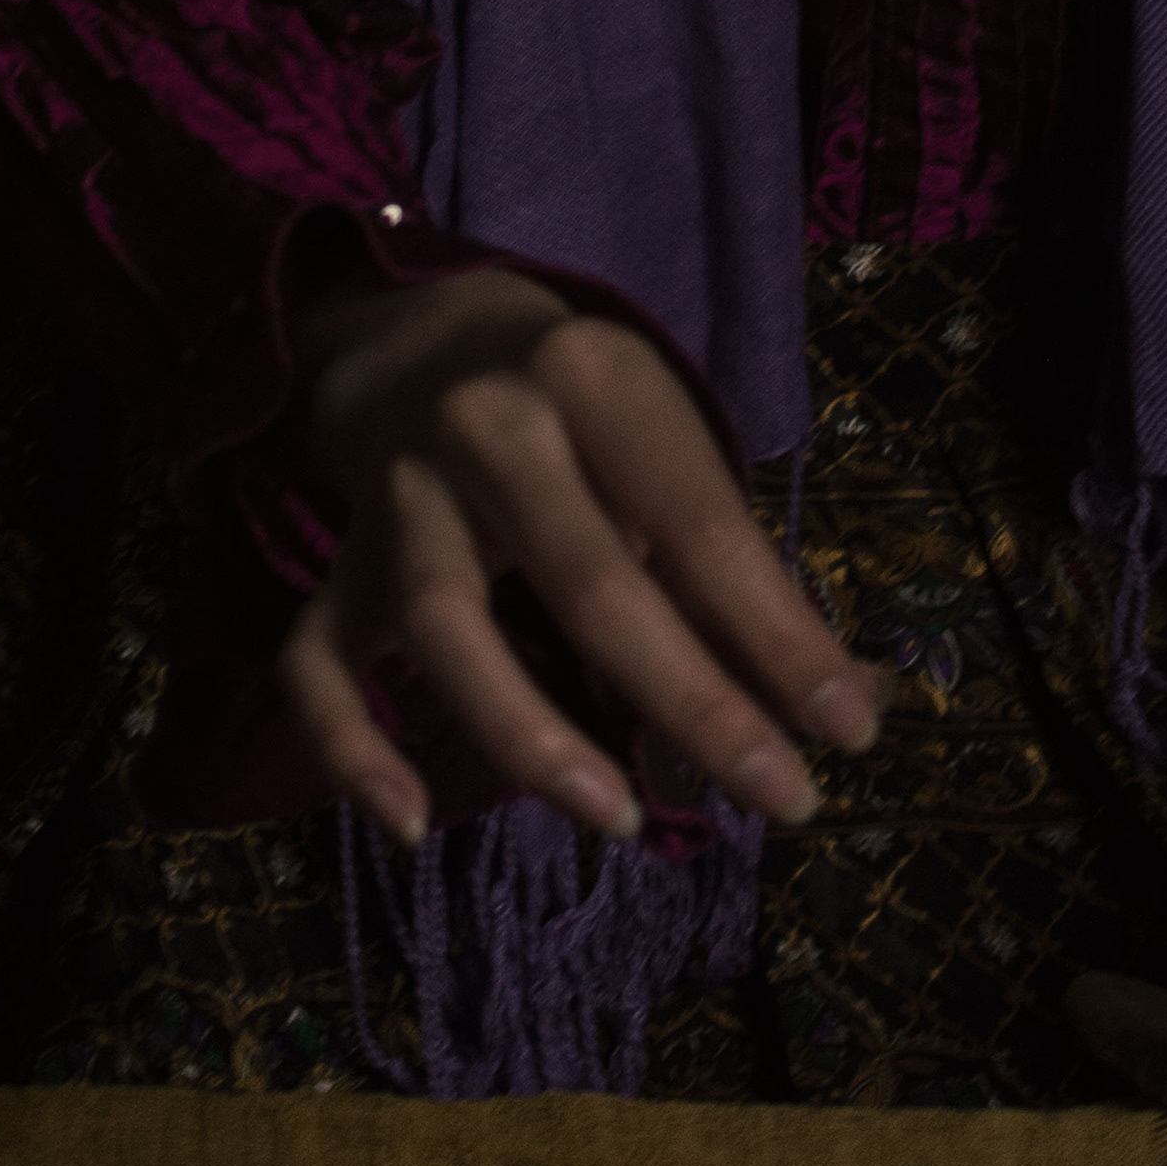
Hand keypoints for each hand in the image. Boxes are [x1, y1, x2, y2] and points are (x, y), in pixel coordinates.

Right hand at [277, 261, 882, 851]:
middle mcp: (488, 428)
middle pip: (590, 581)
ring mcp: (400, 497)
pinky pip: (317, 664)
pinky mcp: (339, 564)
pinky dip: (352, 748)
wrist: (423, 339)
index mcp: (596, 382)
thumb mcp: (667, 447)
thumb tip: (846, 705)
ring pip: (445, 625)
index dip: (781, 636)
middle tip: (783, 799)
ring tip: (617, 817)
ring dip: (532, 734)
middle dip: (698, 704)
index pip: (702, 526)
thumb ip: (738, 572)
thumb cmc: (585, 416)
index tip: (849, 732)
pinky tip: (409, 826)